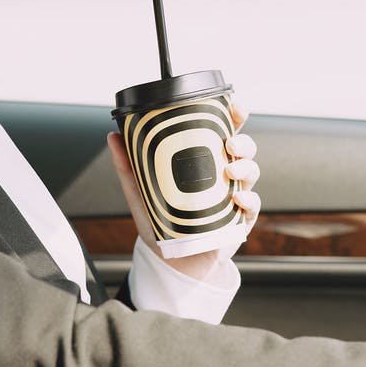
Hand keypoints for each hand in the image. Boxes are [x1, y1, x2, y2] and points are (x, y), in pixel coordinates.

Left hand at [107, 100, 260, 279]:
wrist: (171, 260)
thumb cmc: (161, 222)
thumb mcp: (140, 192)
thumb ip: (128, 166)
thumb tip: (112, 136)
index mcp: (204, 160)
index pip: (223, 131)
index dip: (232, 116)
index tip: (234, 106)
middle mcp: (223, 174)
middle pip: (244, 148)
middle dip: (243, 141)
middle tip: (230, 143)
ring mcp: (235, 195)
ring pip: (251, 172)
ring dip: (246, 167)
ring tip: (230, 171)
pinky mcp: (240, 219)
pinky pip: (253, 205)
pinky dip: (249, 199)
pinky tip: (238, 199)